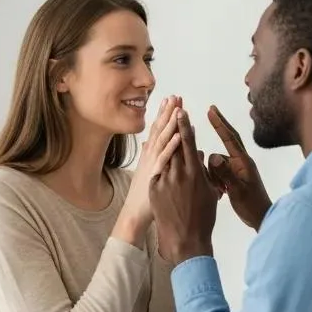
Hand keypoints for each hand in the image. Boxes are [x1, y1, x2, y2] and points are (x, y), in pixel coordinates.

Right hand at [115, 95, 182, 236]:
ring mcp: (152, 166)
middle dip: (168, 113)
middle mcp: (150, 158)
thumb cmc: (144, 198)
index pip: (158, 131)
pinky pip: (164, 160)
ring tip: (178, 108)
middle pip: (159, 131)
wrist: (133, 216)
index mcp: (150, 156)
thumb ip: (153, 158)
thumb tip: (155, 146)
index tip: (171, 100)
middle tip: (176, 96)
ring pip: (162, 141)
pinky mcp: (155, 177)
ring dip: (170, 124)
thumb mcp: (148, 174)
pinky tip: (177, 136)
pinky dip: (170, 148)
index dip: (164, 115)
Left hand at [149, 109, 218, 265]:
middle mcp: (179, 174)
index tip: (180, 111)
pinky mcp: (154, 190)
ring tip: (162, 119)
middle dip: (171, 123)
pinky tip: (152, 142)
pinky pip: (155, 169)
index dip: (183, 126)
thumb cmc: (202, 218)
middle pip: (173, 143)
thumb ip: (202, 171)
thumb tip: (197, 155)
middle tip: (170, 106)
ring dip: (162, 136)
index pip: (188, 143)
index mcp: (195, 173)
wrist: (185, 239)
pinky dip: (155, 157)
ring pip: (163, 154)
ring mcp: (164, 181)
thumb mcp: (208, 192)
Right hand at [207, 106, 271, 230]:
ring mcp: (238, 169)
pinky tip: (219, 193)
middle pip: (226, 141)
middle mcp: (241, 162)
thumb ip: (225, 174)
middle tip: (210, 110)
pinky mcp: (235, 177)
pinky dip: (216, 179)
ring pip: (218, 162)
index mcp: (243, 162)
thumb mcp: (237, 191)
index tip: (211, 110)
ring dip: (213, 173)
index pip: (230, 138)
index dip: (220, 124)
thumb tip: (213, 156)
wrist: (262, 218)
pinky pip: (219, 171)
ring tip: (219, 191)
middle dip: (219, 127)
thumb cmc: (252, 206)